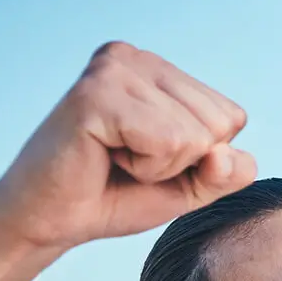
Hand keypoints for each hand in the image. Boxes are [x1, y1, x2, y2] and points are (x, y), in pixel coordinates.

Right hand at [0, 42, 254, 251]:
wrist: (50, 222)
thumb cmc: (116, 196)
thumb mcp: (192, 185)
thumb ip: (228, 171)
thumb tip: (226, 156)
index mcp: (158, 69)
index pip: (231, 117)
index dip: (199, 157)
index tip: (147, 157)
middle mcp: (135, 58)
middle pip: (219, 124)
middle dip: (181, 161)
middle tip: (127, 161)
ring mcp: (114, 70)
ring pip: (196, 136)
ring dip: (160, 166)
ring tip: (114, 157)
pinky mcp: (97, 94)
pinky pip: (169, 142)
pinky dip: (146, 167)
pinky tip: (105, 156)